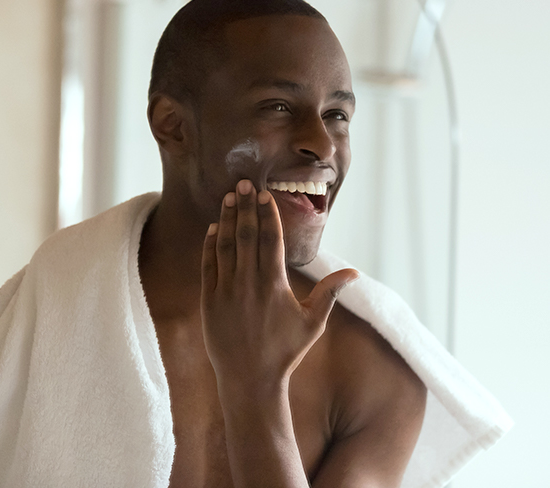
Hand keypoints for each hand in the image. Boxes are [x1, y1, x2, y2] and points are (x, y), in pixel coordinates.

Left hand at [200, 179, 358, 395]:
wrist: (250, 379)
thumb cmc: (286, 351)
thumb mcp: (313, 322)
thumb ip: (329, 292)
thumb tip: (353, 272)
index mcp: (274, 284)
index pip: (271, 239)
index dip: (267, 213)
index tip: (264, 194)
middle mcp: (248, 282)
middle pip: (247, 235)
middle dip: (246, 206)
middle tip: (243, 183)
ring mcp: (225, 290)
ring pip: (225, 245)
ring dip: (227, 219)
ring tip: (229, 197)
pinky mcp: (209, 300)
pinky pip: (208, 265)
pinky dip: (210, 245)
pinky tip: (213, 228)